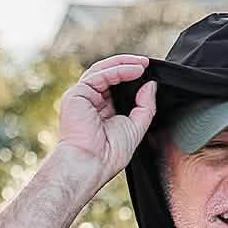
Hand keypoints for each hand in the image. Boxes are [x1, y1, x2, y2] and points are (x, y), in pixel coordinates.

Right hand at [56, 54, 157, 188]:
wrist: (92, 163)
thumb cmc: (109, 154)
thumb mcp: (136, 128)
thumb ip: (145, 107)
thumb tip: (151, 85)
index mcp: (103, 111)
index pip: (117, 87)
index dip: (132, 78)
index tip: (148, 74)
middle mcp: (92, 102)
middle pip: (109, 75)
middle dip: (129, 67)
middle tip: (147, 64)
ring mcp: (83, 96)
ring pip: (103, 71)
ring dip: (124, 64)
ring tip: (142, 64)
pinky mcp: (77, 93)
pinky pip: (100, 75)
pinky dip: (118, 70)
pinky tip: (133, 70)